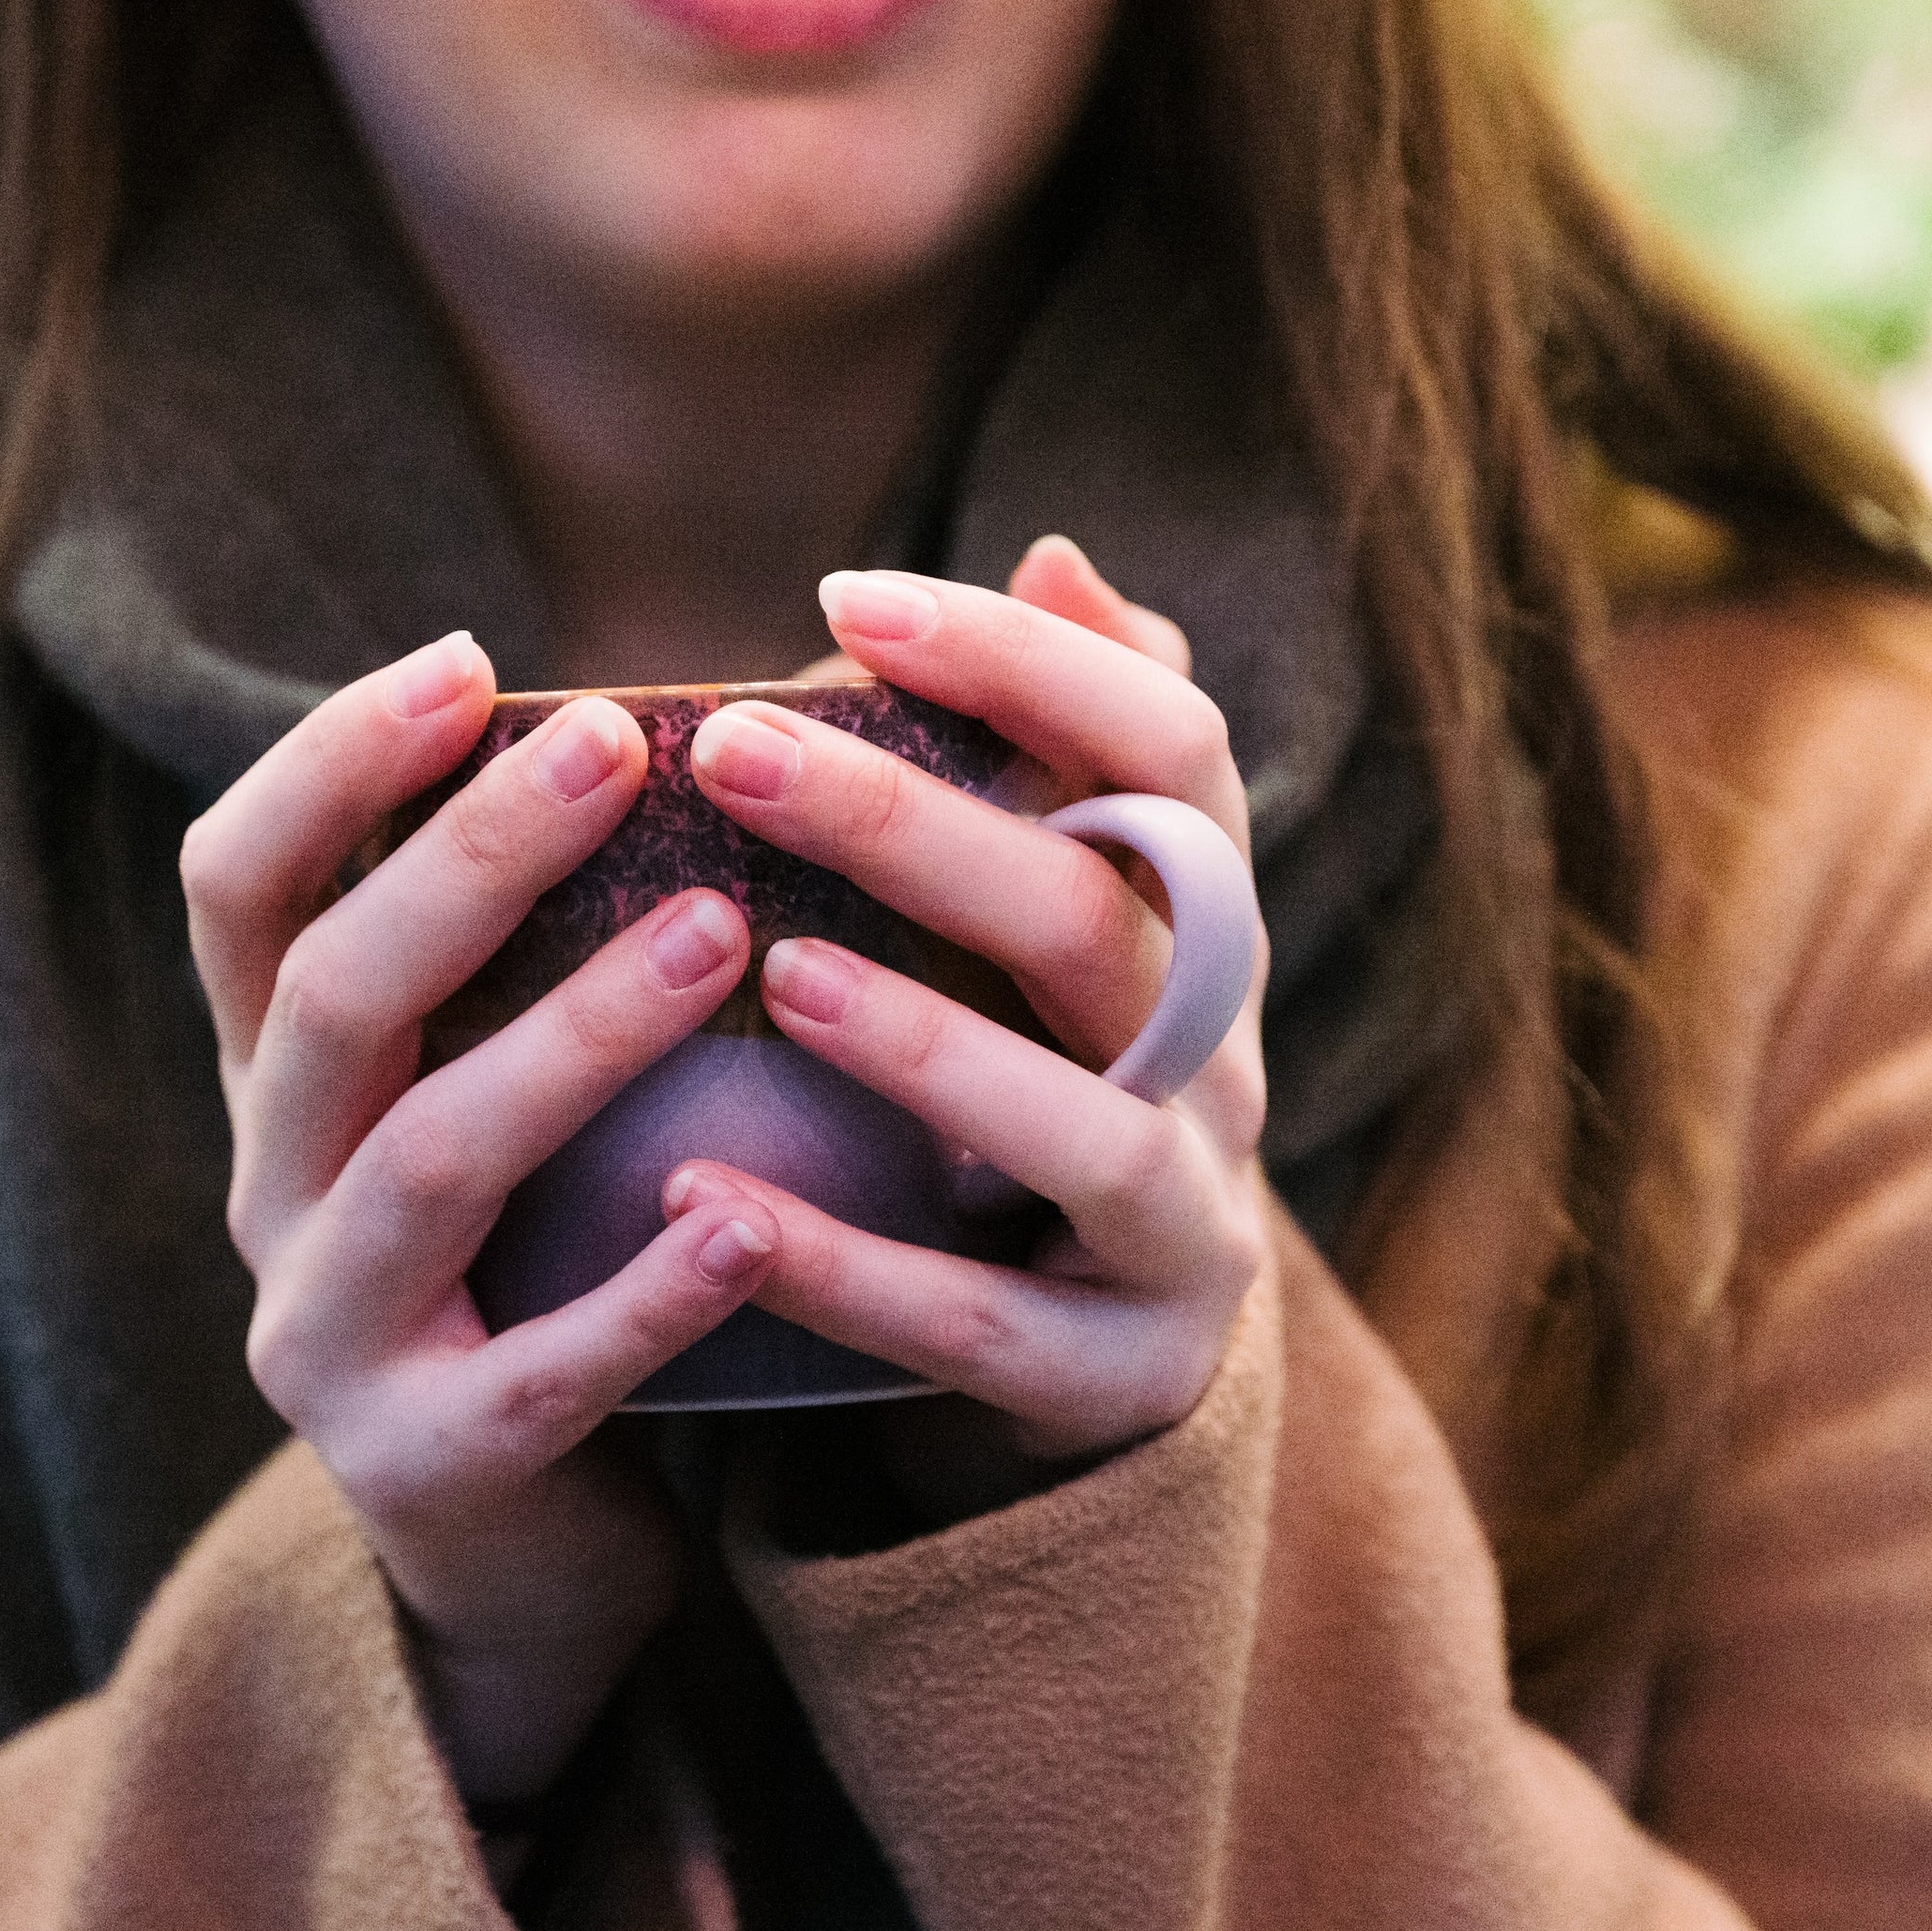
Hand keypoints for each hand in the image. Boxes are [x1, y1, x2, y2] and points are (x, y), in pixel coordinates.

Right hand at [178, 634, 776, 1806]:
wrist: (531, 1571)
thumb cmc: (557, 1273)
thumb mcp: (509, 1105)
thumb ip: (553, 949)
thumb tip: (741, 719)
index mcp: (281, 1085)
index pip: (239, 888)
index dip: (329, 766)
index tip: (468, 661)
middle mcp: (272, 1196)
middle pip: (333, 996)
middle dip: (466, 858)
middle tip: (620, 750)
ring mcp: (329, 1341)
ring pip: (428, 1161)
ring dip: (570, 1039)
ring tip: (717, 937)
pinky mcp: (427, 1471)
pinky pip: (542, 1369)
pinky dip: (644, 1290)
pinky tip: (740, 1216)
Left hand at [672, 539, 1269, 1500]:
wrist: (1096, 1359)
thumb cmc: (1037, 1080)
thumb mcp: (1055, 922)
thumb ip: (1055, 752)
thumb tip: (1061, 553)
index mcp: (1207, 926)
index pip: (1172, 750)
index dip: (1028, 666)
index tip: (845, 599)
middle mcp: (1224, 1065)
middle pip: (1104, 917)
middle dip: (918, 826)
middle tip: (732, 748)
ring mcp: (1186, 1227)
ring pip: (1085, 1129)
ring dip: (927, 1046)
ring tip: (774, 976)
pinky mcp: (1114, 1377)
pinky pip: (982, 1325)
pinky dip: (846, 1265)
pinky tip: (707, 1203)